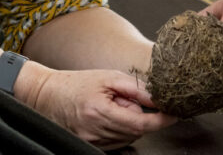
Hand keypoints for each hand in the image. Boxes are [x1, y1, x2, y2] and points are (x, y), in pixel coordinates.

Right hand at [31, 69, 176, 149]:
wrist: (48, 95)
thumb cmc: (77, 83)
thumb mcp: (108, 77)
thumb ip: (135, 88)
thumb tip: (159, 99)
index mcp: (100, 111)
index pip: (140, 123)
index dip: (161, 120)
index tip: (174, 114)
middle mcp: (96, 131)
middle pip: (136, 130)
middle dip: (139, 115)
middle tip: (125, 99)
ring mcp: (92, 141)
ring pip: (128, 137)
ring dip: (129, 123)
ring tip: (111, 106)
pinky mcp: (91, 145)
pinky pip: (118, 141)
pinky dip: (120, 129)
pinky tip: (107, 116)